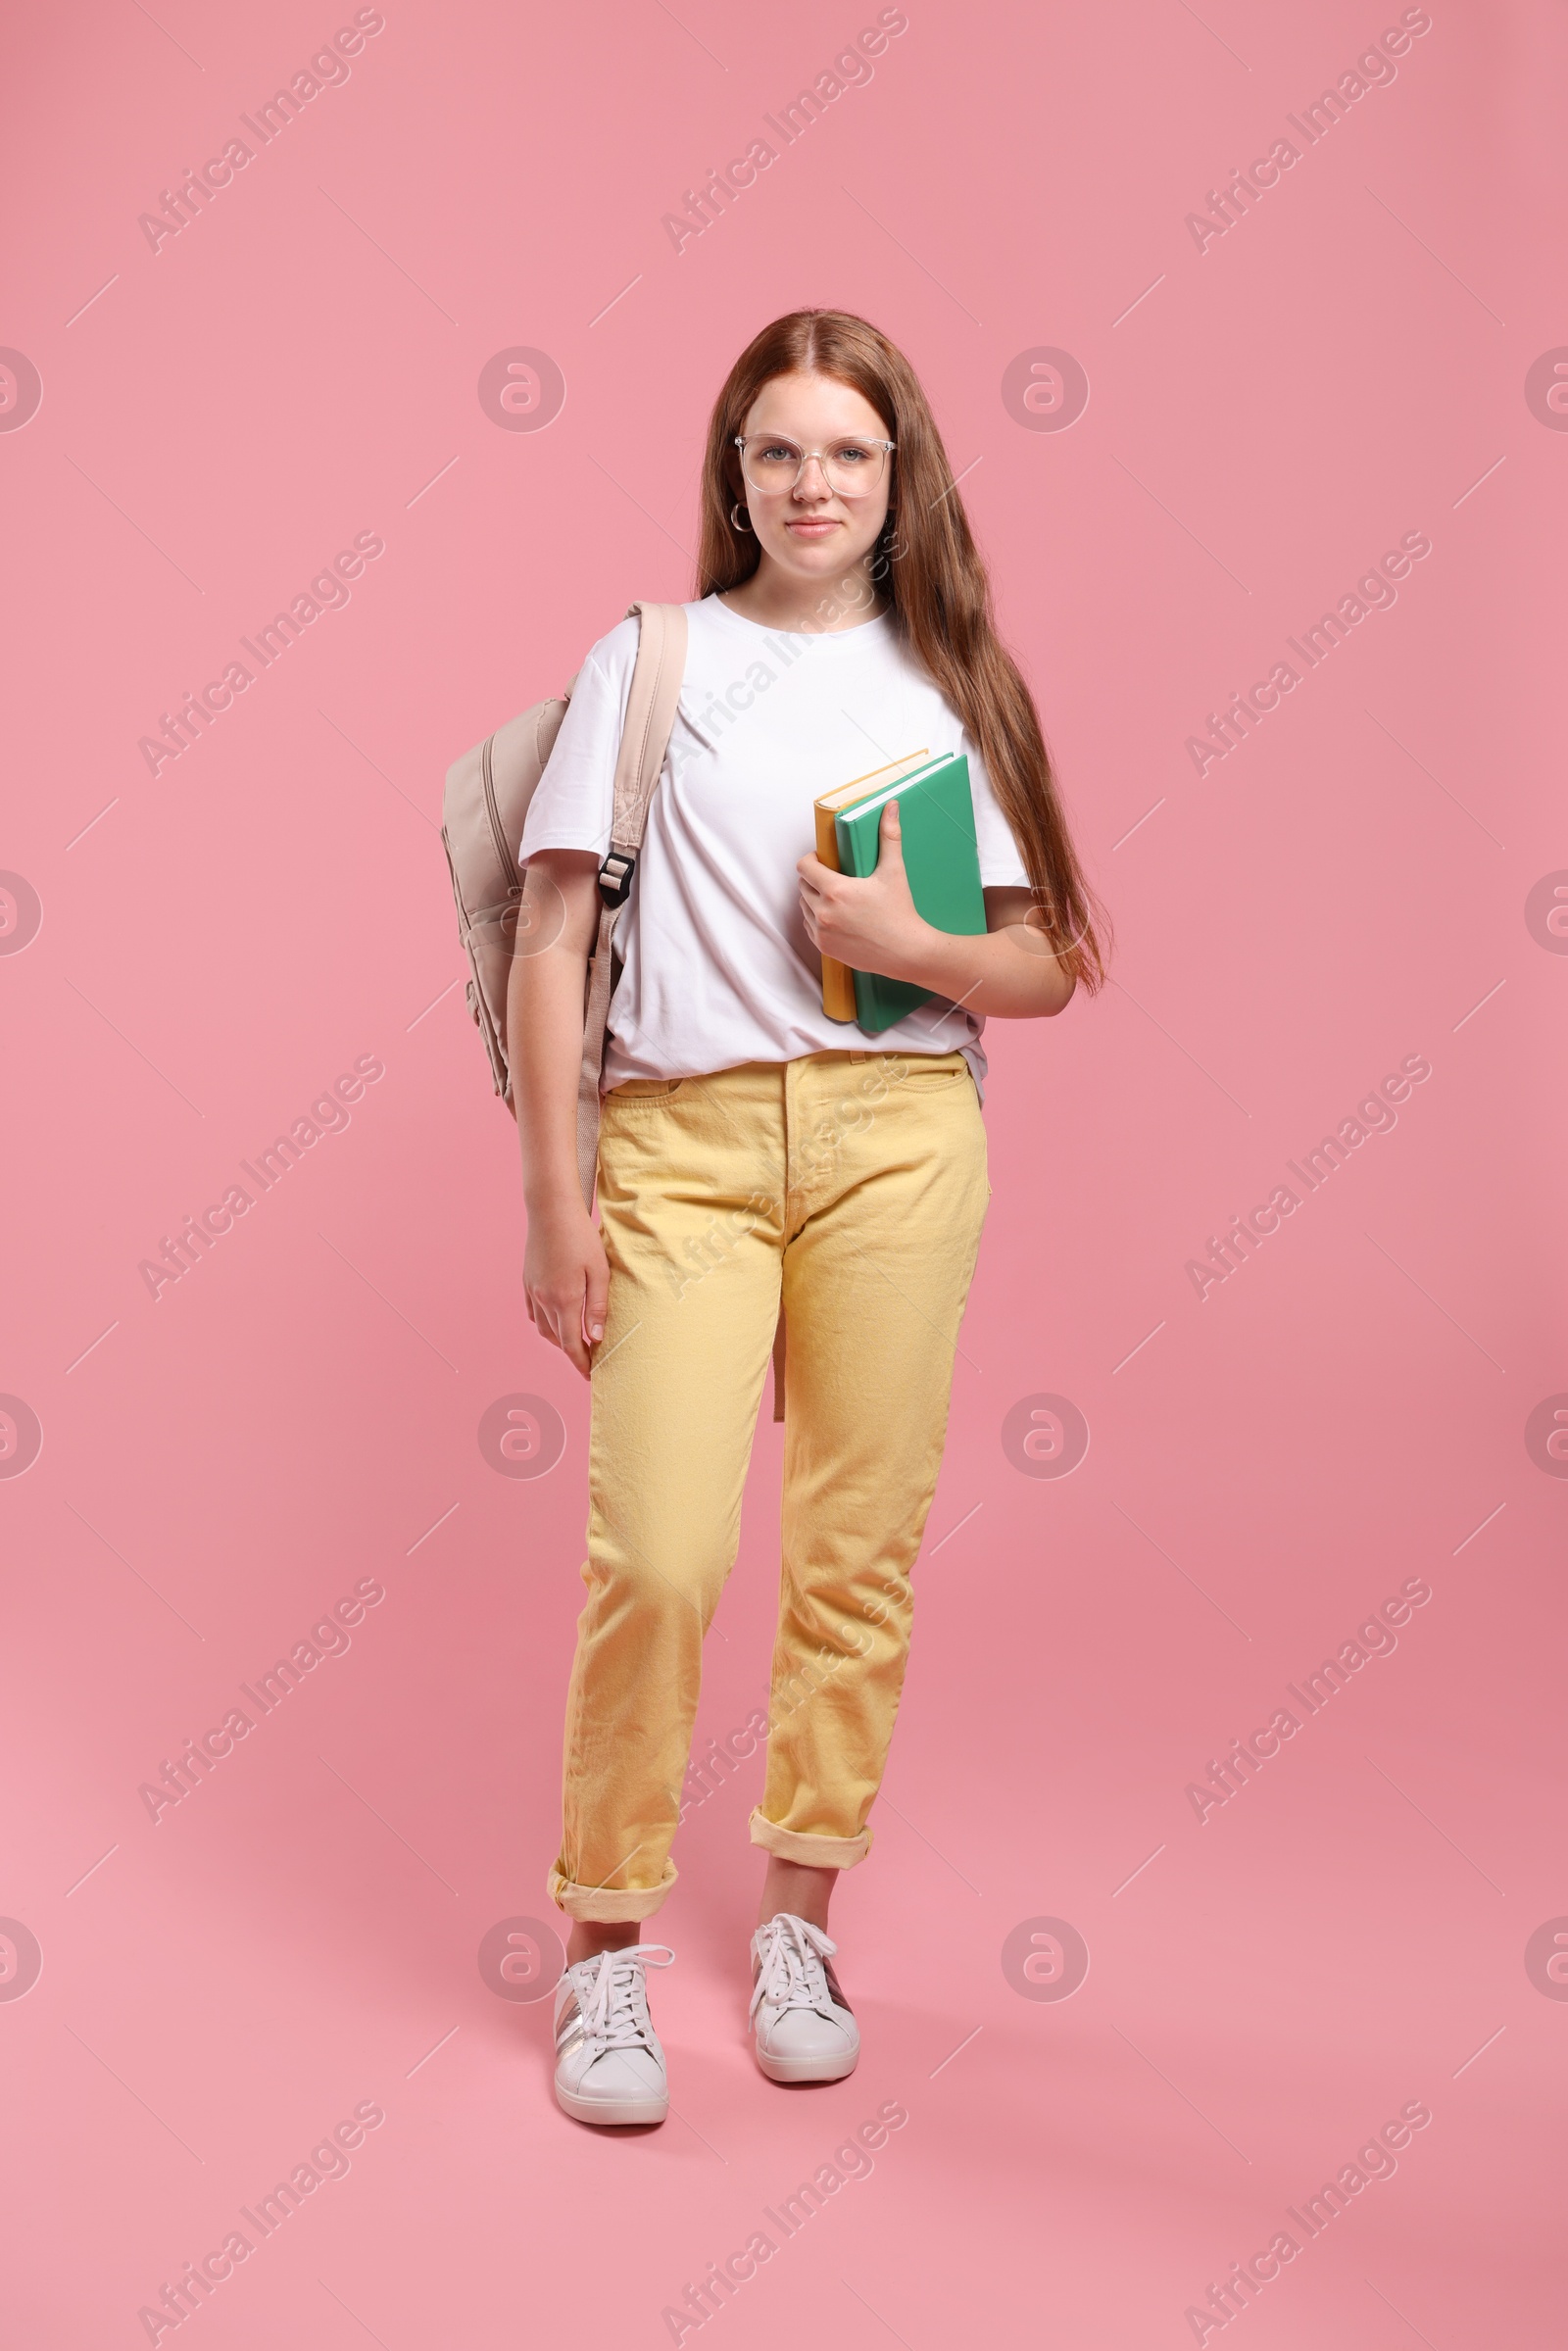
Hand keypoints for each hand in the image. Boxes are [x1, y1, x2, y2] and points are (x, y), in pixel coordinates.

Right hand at [523, 1200, 608, 1379]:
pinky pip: (533, 1312)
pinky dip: (544, 1323)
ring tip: (576, 1341)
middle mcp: (544, 1299)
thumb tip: (597, 1339)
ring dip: (559, 1339)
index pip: (573, 1344)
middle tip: (590, 1358)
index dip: (582, 1363)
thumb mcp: (599, 1271)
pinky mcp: (527, 1281)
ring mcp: (532, 1290)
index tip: (592, 1374)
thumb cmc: (580, 1237)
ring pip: (543, 1328)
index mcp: (564, 1300)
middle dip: (573, 1353)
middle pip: (557, 1339)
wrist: (551, 1210)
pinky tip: (555, 1320)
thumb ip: (598, 1307)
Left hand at [796, 800, 930, 982]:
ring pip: (804, 907)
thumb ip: (889, 836)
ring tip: (834, 897)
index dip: (811, 860)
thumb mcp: (894, 872)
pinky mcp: (825, 947)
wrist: (907, 952)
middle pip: (802, 886)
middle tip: (832, 878)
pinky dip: (817, 919)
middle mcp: (824, 912)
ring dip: (813, 899)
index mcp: (836, 891)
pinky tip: (835, 916)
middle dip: (814, 879)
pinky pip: (809, 927)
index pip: (804, 867)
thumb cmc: (901, 912)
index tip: (823, 860)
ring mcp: (822, 932)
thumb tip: (891, 806)